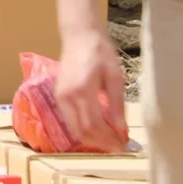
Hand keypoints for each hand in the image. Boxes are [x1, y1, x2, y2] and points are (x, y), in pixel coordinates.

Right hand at [54, 28, 130, 151]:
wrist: (79, 36)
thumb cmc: (100, 52)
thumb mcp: (115, 77)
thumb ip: (117, 105)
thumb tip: (122, 130)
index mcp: (83, 90)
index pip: (94, 125)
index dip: (109, 139)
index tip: (124, 146)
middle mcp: (67, 96)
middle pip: (83, 131)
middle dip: (101, 143)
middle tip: (118, 147)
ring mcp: (60, 96)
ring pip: (74, 129)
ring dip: (92, 139)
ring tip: (110, 141)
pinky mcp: (58, 96)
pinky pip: (70, 120)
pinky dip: (84, 130)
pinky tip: (98, 129)